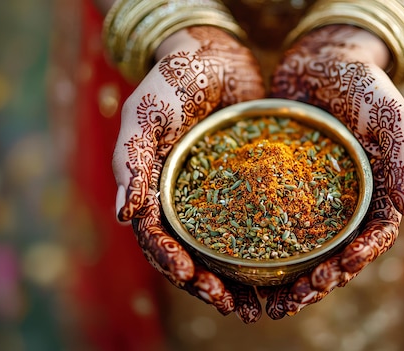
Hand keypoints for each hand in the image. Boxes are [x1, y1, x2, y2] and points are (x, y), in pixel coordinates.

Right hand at [112, 27, 265, 321]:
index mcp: (152, 191)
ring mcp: (211, 197)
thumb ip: (131, 160)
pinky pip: (249, 224)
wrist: (212, 55)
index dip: (173, 262)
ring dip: (233, 280)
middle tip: (232, 306)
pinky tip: (279, 268)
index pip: (158, 238)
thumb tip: (124, 216)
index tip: (194, 278)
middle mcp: (181, 202)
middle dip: (206, 284)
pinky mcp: (242, 187)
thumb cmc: (171, 82)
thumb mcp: (145, 115)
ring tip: (255, 306)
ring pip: (219, 249)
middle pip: (190, 254)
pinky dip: (259, 250)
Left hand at [265, 25, 403, 317]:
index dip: (359, 257)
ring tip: (272, 303)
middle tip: (295, 300)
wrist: (322, 59)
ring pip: (308, 249)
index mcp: (378, 191)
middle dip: (321, 281)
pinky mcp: (286, 187)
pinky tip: (246, 265)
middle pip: (338, 253)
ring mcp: (316, 198)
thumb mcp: (389, 113)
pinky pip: (276, 223)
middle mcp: (347, 202)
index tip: (339, 271)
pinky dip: (267, 248)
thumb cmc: (362, 83)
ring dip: (294, 279)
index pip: (374, 235)